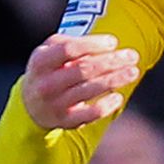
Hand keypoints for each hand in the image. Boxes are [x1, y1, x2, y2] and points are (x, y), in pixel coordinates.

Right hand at [18, 31, 142, 128]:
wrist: (30, 105)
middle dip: (111, 61)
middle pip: (83, 69)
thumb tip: (107, 45)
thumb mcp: (50, 52)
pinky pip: (91, 114)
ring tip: (133, 71)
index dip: (93, 44)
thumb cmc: (48, 71)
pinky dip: (107, 105)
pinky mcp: (66, 121)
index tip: (113, 42)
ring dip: (115, 79)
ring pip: (90, 90)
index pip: (68, 49)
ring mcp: (55, 104)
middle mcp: (46, 84)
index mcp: (40, 61)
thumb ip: (72, 44)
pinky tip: (119, 96)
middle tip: (132, 56)